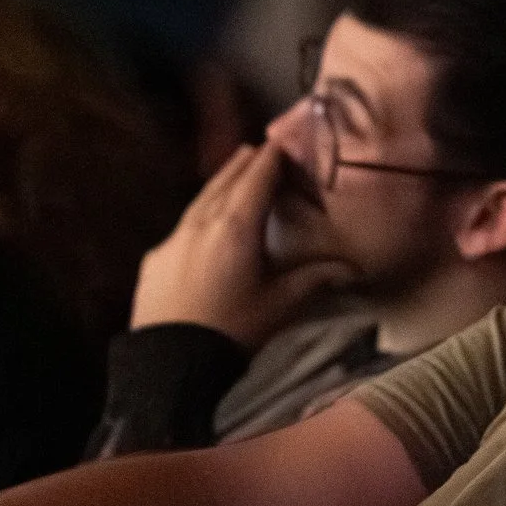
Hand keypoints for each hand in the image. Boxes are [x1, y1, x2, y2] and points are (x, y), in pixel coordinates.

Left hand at [129, 140, 353, 348]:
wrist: (170, 363)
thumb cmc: (233, 331)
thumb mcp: (280, 305)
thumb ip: (314, 279)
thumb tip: (350, 267)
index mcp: (236, 226)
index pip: (257, 176)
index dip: (272, 155)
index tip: (283, 141)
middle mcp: (201, 222)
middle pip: (225, 178)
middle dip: (245, 162)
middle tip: (261, 150)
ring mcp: (173, 238)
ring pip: (200, 198)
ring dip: (220, 184)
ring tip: (234, 177)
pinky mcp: (154, 258)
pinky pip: (182, 225)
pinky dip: (200, 215)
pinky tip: (205, 227)